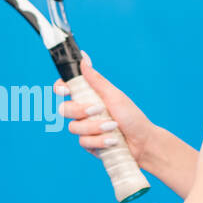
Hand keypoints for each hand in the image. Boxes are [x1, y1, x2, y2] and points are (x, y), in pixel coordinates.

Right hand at [53, 51, 157, 168]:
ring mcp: (85, 129)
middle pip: (64, 109)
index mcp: (89, 96)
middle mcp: (84, 112)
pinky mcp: (89, 144)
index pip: (66, 89)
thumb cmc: (132, 116)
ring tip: (112, 127)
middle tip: (98, 110)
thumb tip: (84, 58)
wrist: (142, 142)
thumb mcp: (114, 96)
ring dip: (95, 127)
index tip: (65, 90)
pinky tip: (112, 140)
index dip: (60, 88)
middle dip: (80, 110)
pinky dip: (99, 140)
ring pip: (74, 127)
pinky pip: (83, 142)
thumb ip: (97, 80)